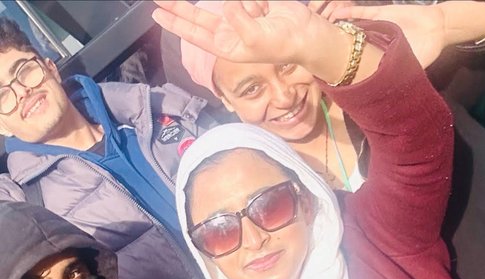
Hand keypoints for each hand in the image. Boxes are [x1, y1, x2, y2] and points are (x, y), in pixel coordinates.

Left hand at [153, 0, 322, 63]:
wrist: (305, 35)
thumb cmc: (280, 45)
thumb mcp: (254, 40)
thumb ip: (236, 20)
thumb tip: (226, 3)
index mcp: (226, 45)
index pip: (194, 33)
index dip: (175, 22)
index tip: (156, 13)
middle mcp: (228, 30)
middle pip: (197, 16)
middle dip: (179, 6)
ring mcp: (238, 15)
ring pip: (224, 2)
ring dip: (243, 6)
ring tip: (261, 15)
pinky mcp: (250, 3)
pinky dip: (254, 2)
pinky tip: (266, 10)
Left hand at [318, 1, 446, 67]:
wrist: (437, 28)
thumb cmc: (426, 50)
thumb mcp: (411, 68)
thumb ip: (398, 77)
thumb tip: (386, 94)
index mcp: (380, 58)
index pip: (359, 63)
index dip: (347, 67)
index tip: (333, 73)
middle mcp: (374, 43)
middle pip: (352, 46)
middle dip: (338, 50)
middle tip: (322, 53)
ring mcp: (375, 28)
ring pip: (352, 29)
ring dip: (340, 30)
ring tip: (323, 33)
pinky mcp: (378, 14)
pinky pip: (360, 13)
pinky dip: (348, 13)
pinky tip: (336, 15)